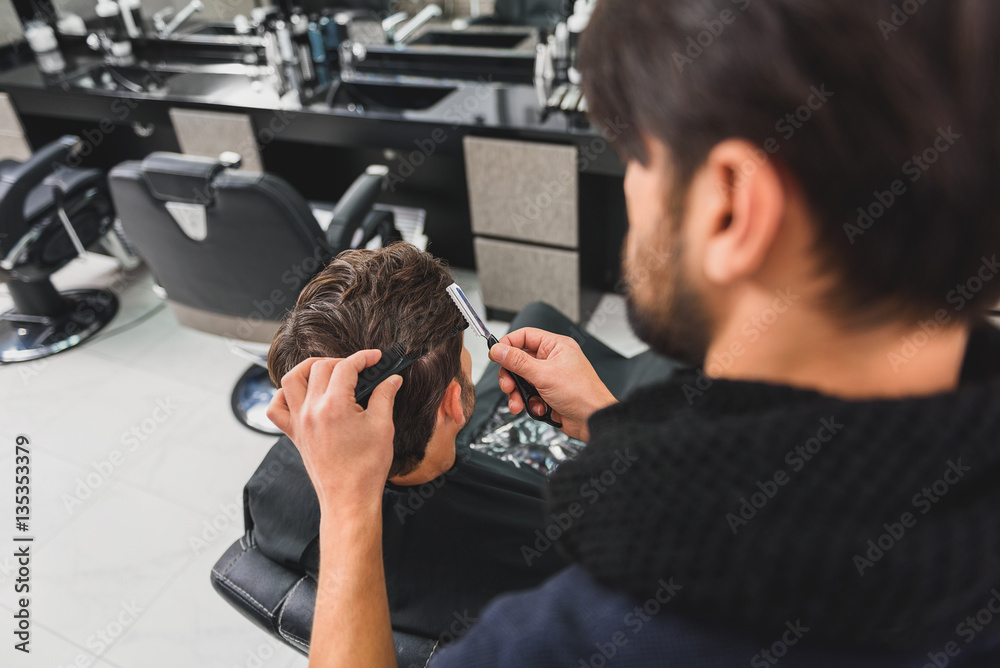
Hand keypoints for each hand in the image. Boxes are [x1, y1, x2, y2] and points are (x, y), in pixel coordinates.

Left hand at [266, 350, 402, 512]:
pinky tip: (301, 395)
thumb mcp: (383, 427)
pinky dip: (284, 395)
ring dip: (308, 368)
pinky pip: (276, 408)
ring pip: (291, 379)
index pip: (346, 367)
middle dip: (342, 362)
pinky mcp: (294, 434)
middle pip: (320, 367)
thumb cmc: (366, 468)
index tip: (375, 358)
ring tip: (327, 371)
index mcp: (335, 407)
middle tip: (359, 370)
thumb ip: (385, 396)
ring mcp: (299, 422)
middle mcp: (312, 411)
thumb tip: (391, 379)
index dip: (364, 358)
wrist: (349, 499)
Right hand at [489, 328, 616, 441]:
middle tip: (508, 386)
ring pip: (521, 380)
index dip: (508, 344)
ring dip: (517, 393)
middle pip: (518, 361)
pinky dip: (529, 403)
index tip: (495, 355)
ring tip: (518, 403)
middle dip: (511, 376)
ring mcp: (550, 377)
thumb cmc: (582, 394)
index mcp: (555, 346)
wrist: (593, 420)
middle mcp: (552, 359)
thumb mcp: (544, 375)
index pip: (525, 336)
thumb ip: (517, 362)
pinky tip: (537, 408)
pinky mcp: (547, 393)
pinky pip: (528, 394)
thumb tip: (498, 350)